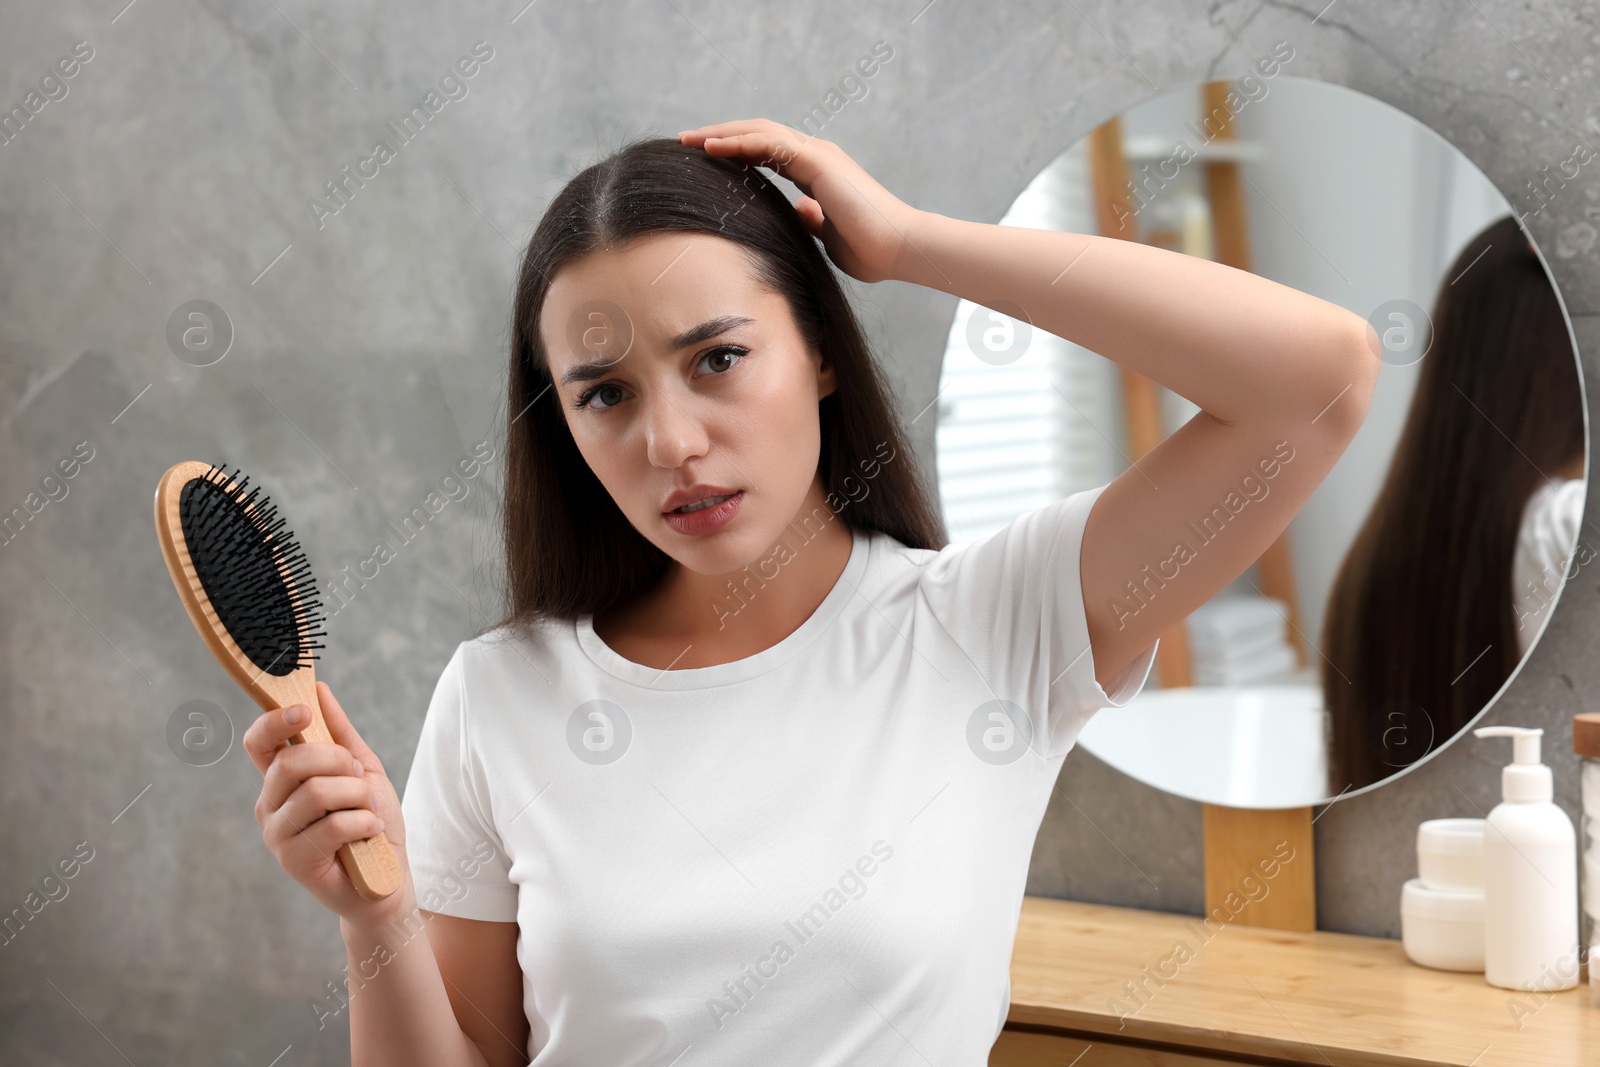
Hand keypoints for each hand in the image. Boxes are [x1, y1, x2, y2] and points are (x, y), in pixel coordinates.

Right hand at [244, 681, 415, 927]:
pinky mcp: (293, 861)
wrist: (387, 880)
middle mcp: (270, 804)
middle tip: (358, 778)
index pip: (259, 742)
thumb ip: (340, 733)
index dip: (275, 721)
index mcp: (282, 780)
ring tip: (369, 811)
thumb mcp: (363, 770)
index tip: (303, 711)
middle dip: (338, 761)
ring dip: (358, 796)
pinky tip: (370, 833)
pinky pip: (332, 825)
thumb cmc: (372, 823)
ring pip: (316, 792)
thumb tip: (320, 689)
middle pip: (291, 762)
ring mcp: (277, 834)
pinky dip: (364, 823)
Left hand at [678, 118, 921, 283]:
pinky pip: (769, 144)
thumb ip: (811, 220)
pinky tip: (712, 148)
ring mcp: (817, 155)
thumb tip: (796, 213)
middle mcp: (815, 156)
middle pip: (758, 135)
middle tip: (686, 143)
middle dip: (720, 137)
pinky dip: (738, 143)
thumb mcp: (828, 237)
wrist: (901, 249)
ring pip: (759, 132)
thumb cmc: (872, 250)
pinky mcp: (818, 162)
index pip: (767, 152)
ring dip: (721, 134)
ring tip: (688, 141)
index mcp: (817, 172)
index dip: (735, 152)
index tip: (704, 160)